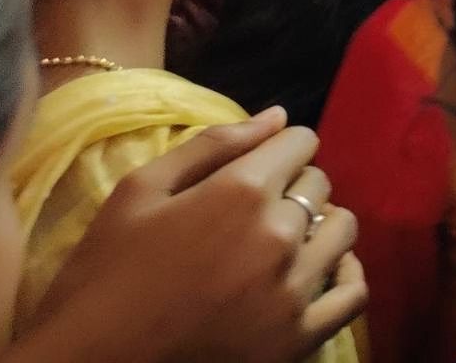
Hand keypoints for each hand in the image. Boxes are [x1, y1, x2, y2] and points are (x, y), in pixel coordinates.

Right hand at [11, 108, 367, 362]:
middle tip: (256, 210)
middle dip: (294, 185)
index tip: (260, 165)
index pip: (300, 142)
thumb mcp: (138, 192)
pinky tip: (322, 272)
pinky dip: (346, 274)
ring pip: (342, 231)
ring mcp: (293, 292)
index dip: (280, 148)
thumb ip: (212, 144)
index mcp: (241, 191)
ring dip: (320, 225)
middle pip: (319, 184)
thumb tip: (277, 115)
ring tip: (286, 239)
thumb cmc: (102, 276)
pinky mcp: (299, 340)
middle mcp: (278, 235)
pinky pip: (353, 293)